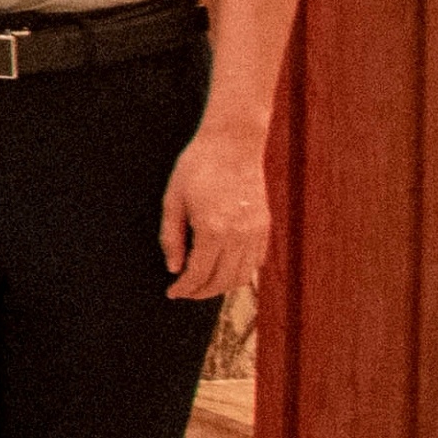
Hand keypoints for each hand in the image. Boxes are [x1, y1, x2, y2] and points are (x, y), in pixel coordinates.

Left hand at [162, 122, 271, 300]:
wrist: (233, 144)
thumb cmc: (197, 167)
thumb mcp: (173, 200)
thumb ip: (171, 237)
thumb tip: (173, 268)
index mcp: (213, 230)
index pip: (199, 274)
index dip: (184, 288)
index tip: (172, 293)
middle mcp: (239, 236)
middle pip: (222, 281)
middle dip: (201, 292)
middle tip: (185, 292)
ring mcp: (256, 232)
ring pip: (243, 276)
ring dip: (222, 286)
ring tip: (203, 285)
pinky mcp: (265, 226)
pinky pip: (256, 262)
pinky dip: (241, 272)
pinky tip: (224, 269)